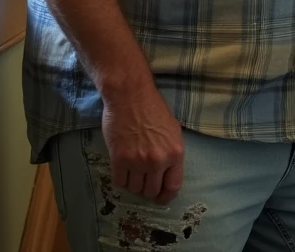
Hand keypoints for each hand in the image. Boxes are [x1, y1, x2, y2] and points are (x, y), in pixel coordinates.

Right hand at [102, 84, 184, 204]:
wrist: (130, 95)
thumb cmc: (153, 109)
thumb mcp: (173, 131)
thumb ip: (171, 154)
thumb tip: (166, 175)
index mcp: (175, 153)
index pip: (173, 186)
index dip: (166, 196)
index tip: (160, 198)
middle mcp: (158, 161)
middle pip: (151, 191)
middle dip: (147, 188)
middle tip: (142, 179)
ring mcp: (138, 161)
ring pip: (135, 188)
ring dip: (133, 183)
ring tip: (132, 169)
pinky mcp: (119, 159)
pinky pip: (119, 182)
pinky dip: (121, 178)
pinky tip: (122, 168)